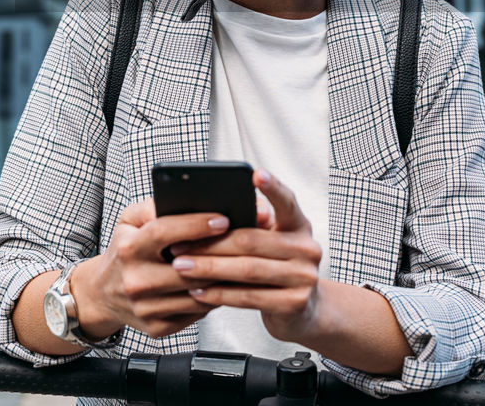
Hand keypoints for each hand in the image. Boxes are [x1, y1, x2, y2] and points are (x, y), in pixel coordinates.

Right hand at [71, 198, 227, 339]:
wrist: (101, 294)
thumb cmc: (123, 251)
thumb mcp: (129, 220)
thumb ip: (154, 206)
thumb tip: (185, 199)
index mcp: (128, 249)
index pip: (164, 233)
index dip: (195, 225)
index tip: (223, 219)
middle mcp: (134, 280)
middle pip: (187, 268)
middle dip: (219, 254)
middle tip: (244, 241)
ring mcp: (145, 308)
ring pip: (197, 294)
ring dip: (222, 278)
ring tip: (240, 261)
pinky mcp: (157, 328)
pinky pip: (196, 313)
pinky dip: (213, 298)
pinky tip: (222, 283)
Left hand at [168, 169, 323, 343]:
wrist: (302, 310)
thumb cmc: (275, 267)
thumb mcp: (270, 241)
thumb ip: (252, 225)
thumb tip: (213, 213)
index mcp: (299, 225)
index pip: (287, 201)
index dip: (272, 188)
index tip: (255, 174)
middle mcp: (307, 248)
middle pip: (251, 240)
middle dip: (210, 243)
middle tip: (178, 244)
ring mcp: (303, 277)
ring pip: (246, 270)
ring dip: (208, 268)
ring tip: (180, 267)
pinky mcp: (294, 304)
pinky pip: (248, 296)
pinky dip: (219, 293)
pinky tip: (197, 291)